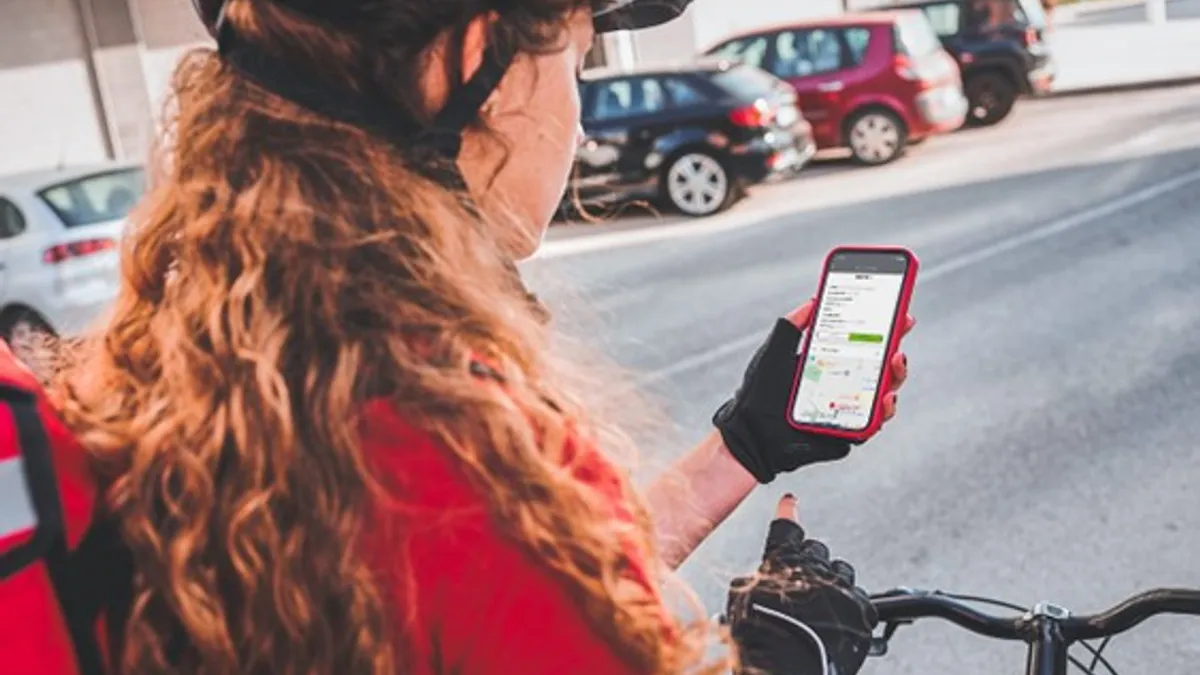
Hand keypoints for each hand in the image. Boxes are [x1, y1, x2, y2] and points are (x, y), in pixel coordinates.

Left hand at [713, 299, 913, 482]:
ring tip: (895, 362)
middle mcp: (840, 387)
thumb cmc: (758, 394)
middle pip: (880, 369)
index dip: (884, 330)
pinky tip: (884, 399)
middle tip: (901, 333)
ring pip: (882, 395)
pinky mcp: (844, 434)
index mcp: (828, 365)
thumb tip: (813, 301)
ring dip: (896, 378)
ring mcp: (845, 410)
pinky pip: (870, 425)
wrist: (748, 434)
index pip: (863, 345)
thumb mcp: (774, 351)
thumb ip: (792, 326)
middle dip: (897, 349)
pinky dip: (881, 413)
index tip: (899, 312)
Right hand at [725, 495, 876, 674]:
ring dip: (834, 581)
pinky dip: (851, 608)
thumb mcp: (741, 603)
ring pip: (843, 571)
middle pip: (817, 550)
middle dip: (810, 562)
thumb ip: (752, 580)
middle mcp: (814, 568)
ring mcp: (841, 588)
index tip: (790, 504)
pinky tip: (838, 624)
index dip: (787, 514)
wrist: (788, 671)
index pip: (786, 528)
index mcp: (783, 561)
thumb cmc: (760, 640)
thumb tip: (757, 576)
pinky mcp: (863, 611)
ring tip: (823, 607)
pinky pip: (861, 599)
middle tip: (802, 587)